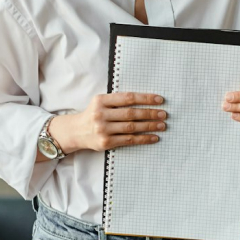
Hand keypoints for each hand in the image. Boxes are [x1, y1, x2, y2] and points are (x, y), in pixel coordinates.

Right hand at [50, 92, 166, 153]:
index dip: (145, 98)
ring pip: (132, 127)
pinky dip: (143, 139)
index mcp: (101, 100)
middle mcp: (101, 114)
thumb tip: (147, 100)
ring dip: (150, 126)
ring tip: (162, 125)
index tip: (160, 99)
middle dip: (150, 113)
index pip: (128, 98)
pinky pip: (129, 140)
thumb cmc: (94, 114)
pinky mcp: (106, 142)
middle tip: (164, 114)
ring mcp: (103, 129)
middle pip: (131, 113)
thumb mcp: (101, 103)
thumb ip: (118, 100)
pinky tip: (154, 137)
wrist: (76, 131)